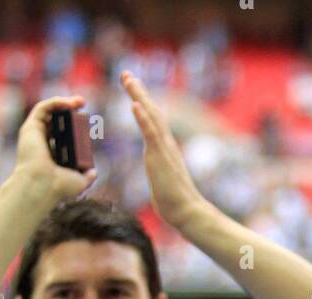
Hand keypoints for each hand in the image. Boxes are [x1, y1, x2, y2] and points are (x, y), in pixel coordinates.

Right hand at [14, 95, 96, 204]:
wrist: (42, 185)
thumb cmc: (59, 187)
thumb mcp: (79, 182)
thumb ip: (87, 176)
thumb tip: (94, 172)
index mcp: (51, 156)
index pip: (62, 136)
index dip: (73, 127)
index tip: (87, 125)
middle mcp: (41, 144)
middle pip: (56, 121)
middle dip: (69, 110)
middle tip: (82, 105)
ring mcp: (34, 135)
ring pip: (49, 111)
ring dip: (64, 103)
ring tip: (79, 101)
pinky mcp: (30, 127)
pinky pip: (42, 107)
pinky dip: (55, 102)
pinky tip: (69, 103)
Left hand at [121, 71, 202, 230]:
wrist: (185, 211)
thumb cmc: (173, 202)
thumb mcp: (161, 181)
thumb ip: (158, 172)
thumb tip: (157, 177)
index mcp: (163, 148)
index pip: (152, 120)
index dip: (142, 102)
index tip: (132, 88)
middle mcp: (165, 143)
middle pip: (151, 111)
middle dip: (138, 91)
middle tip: (126, 74)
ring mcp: (164, 148)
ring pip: (151, 115)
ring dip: (139, 96)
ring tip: (128, 80)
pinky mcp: (161, 156)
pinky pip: (151, 133)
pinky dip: (143, 117)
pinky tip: (134, 104)